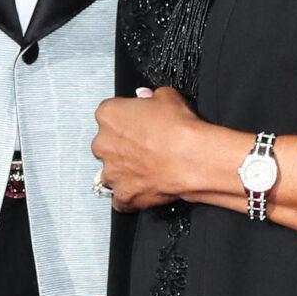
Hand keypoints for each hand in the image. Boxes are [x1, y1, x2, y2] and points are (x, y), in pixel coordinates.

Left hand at [92, 85, 205, 211]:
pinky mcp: (123, 195)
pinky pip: (120, 198)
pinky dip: (130, 195)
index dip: (126, 119)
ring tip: (148, 168)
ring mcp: (111, 172)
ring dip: (124, 171)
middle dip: (122, 146)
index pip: (109, 114)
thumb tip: (147, 98)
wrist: (193, 160)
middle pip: (106, 144)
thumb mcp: (167, 96)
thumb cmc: (180, 130)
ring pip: (111, 172)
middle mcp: (103, 144)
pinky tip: (145, 188)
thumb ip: (151, 97)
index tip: (137, 123)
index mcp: (109, 115)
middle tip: (145, 146)